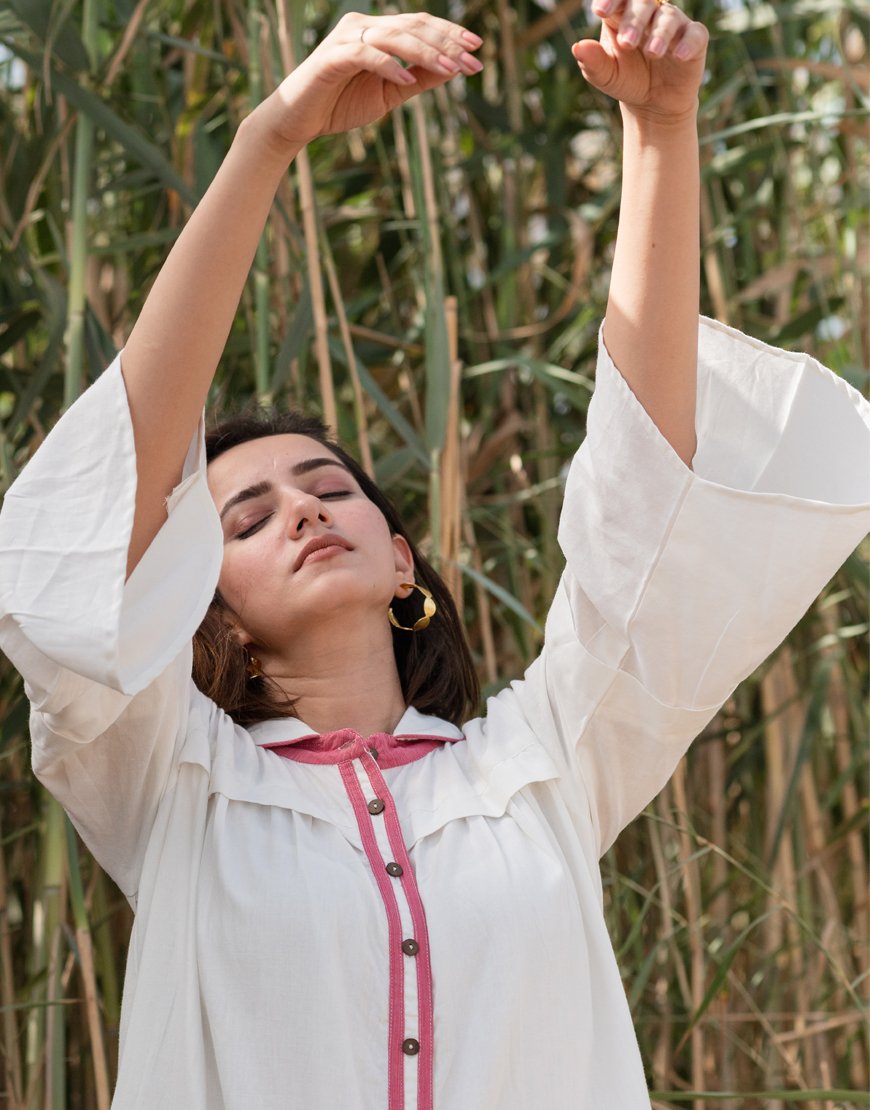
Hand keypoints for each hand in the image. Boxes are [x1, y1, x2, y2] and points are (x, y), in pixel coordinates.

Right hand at [265, 12, 482, 147]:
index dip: (450, 34)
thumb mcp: (391, 95)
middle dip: (446, 44)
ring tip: (451, 70)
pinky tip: (407, 79)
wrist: (299, 121)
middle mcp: (363, 27)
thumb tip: (454, 69)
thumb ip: (419, 79)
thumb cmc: (341, 105)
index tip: (478, 51)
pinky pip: (366, 55)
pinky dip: (389, 65)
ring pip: (394, 37)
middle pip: (412, 27)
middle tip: (472, 62)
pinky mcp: (331, 57)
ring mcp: (346, 39)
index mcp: (378, 32)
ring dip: (426, 53)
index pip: (420, 25)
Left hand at [572, 0, 707, 122]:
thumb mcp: (606, 75)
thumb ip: (592, 61)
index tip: (600, 12)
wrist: (653, 104)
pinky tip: (680, 55)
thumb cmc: (627, 80)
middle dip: (634, 20)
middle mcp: (649, 13)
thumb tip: (577, 47)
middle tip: (627, 42)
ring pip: (668, 17)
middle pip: (644, 3)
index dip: (611, 0)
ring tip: (652, 53)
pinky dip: (688, 42)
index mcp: (623, 14)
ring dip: (659, 34)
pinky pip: (695, 34)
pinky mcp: (694, 40)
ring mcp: (673, 24)